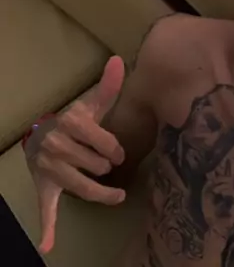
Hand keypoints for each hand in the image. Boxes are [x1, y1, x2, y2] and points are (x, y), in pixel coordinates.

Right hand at [26, 56, 126, 253]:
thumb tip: (119, 60)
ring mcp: (50, 169)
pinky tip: (48, 245)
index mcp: (72, 123)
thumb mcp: (90, 106)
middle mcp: (58, 146)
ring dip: (100, 190)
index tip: (118, 153)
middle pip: (97, 166)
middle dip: (104, 165)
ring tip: (109, 189)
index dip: (115, 150)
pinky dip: (47, 229)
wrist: (41, 139)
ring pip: (84, 188)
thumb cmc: (73, 123)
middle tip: (102, 162)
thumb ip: (107, 87)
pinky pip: (47, 210)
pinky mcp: (44, 189)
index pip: (106, 143)